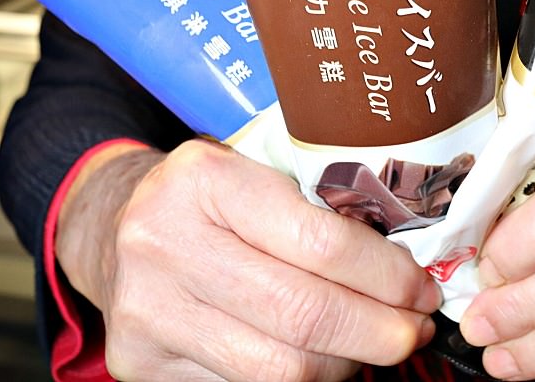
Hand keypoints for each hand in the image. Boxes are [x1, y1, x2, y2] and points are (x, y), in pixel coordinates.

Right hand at [56, 139, 439, 381]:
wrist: (114, 224)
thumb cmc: (208, 198)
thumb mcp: (257, 173)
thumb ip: (320, 209)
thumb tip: (406, 272)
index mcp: (206, 180)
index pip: (320, 243)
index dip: (385, 277)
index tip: (420, 290)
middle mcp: (166, 243)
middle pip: (303, 315)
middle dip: (378, 333)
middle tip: (413, 331)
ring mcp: (149, 310)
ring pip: (278, 368)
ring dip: (344, 365)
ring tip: (371, 345)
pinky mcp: (140, 363)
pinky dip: (297, 381)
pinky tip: (320, 358)